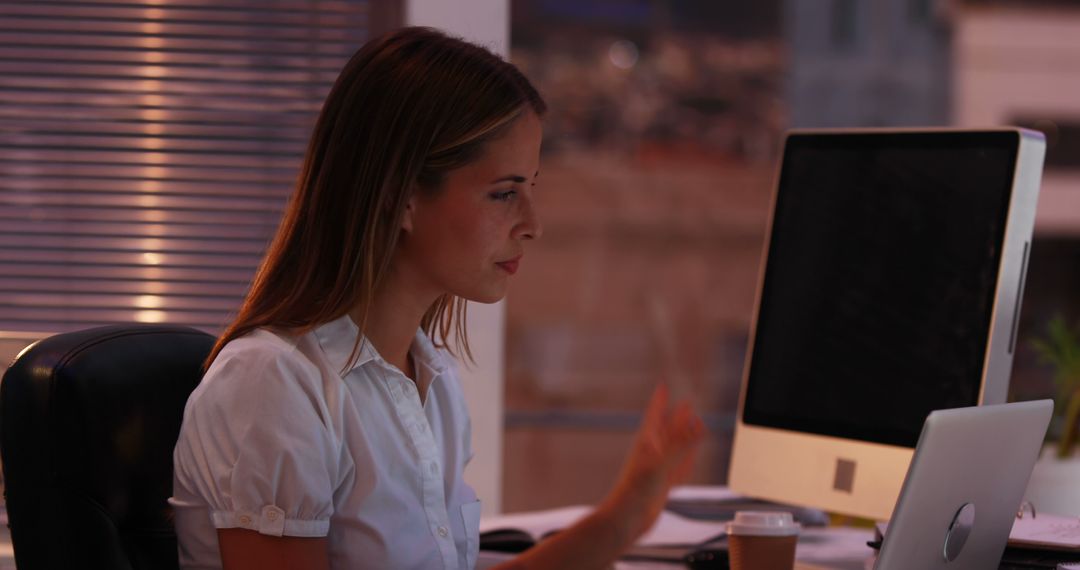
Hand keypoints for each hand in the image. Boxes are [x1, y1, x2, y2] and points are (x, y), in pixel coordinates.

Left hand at [602, 383, 703, 542]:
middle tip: (687, 403)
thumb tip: (696, 425)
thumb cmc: (635, 491)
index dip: (659, 401)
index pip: (654, 415)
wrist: (626, 519)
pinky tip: (691, 458)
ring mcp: (657, 469)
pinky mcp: (662, 484)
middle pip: (667, 430)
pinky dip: (687, 460)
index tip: (663, 385)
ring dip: (684, 437)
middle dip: (677, 417)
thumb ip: (680, 445)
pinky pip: (679, 467)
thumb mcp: (660, 464)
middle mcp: (651, 454)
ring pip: (675, 448)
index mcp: (646, 443)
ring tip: (693, 426)